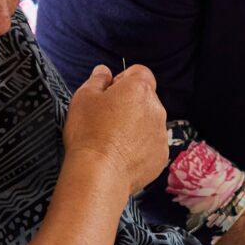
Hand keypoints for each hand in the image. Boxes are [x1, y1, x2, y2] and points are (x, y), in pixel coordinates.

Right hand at [64, 64, 168, 194]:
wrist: (99, 174)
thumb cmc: (89, 133)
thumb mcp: (83, 98)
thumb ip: (97, 79)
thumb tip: (104, 71)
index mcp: (139, 89)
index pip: (139, 72)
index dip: (123, 80)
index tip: (109, 93)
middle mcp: (156, 109)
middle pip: (145, 98)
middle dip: (129, 104)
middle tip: (106, 119)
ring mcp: (161, 134)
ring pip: (149, 122)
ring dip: (135, 126)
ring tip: (112, 140)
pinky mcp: (161, 156)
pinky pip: (151, 145)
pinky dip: (139, 148)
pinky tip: (120, 155)